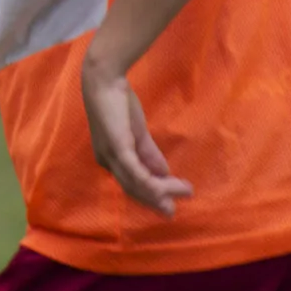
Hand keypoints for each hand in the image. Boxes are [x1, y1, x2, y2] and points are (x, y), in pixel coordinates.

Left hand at [79, 57, 191, 216]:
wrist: (105, 81)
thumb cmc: (117, 102)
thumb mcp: (137, 132)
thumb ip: (149, 153)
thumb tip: (164, 172)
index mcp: (110, 159)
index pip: (132, 184)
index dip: (151, 195)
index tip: (171, 203)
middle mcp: (108, 163)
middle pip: (135, 189)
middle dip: (158, 199)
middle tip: (176, 209)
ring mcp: (111, 157)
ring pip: (138, 184)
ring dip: (162, 191)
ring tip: (185, 191)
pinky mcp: (117, 148)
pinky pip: (135, 172)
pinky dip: (151, 183)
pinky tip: (166, 186)